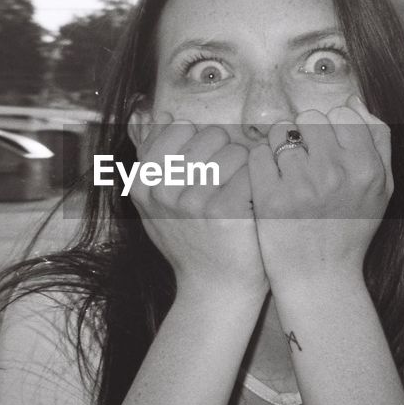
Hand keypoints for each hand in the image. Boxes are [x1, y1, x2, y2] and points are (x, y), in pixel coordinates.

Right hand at [128, 111, 266, 299]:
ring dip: (247, 170)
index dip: (201, 144)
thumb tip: (159, 114)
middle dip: (226, 153)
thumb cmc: (192, 242)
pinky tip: (253, 207)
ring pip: (235, 151)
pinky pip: (252, 171)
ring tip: (240, 199)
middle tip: (226, 188)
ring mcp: (192, 201)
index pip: (179, 127)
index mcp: (143, 183)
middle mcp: (163, 190)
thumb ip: (154, 159)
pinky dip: (260, 185)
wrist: (215, 290)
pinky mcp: (225, 211)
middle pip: (210, 134)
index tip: (204, 171)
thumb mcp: (157, 205)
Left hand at [248, 95, 392, 287]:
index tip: (327, 145)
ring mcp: (300, 185)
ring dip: (280, 145)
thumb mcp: (381, 188)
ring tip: (286, 168)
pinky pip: (258, 154)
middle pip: (309, 118)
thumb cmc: (350, 229)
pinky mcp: (270, 198)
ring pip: (280, 132)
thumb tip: (353, 100)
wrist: (320, 277)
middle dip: (304, 132)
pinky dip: (261, 163)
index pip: (342, 113)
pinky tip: (269, 181)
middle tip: (304, 156)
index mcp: (366, 168)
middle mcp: (335, 173)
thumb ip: (377, 141)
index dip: (331, 125)